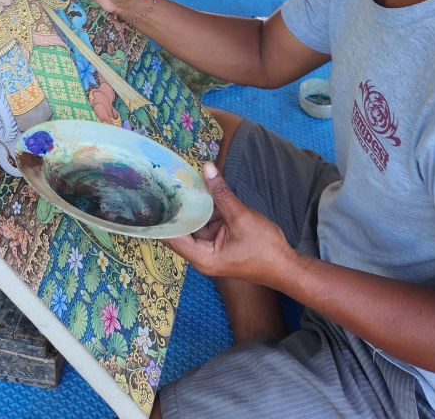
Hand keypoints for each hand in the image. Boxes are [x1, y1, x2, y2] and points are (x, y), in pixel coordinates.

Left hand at [165, 164, 293, 288]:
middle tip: (162, 183)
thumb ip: (222, 194)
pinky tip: (198, 188)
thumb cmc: (265, 249)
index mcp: (202, 257)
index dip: (161, 219)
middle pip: (181, 229)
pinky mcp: (220, 240)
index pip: (172, 237)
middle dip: (174, 207)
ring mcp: (211, 247)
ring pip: (194, 223)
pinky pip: (207, 222)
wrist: (286, 265)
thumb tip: (206, 168)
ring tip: (176, 180)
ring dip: (190, 205)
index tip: (148, 200)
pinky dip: (204, 207)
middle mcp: (202, 255)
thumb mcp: (241, 217)